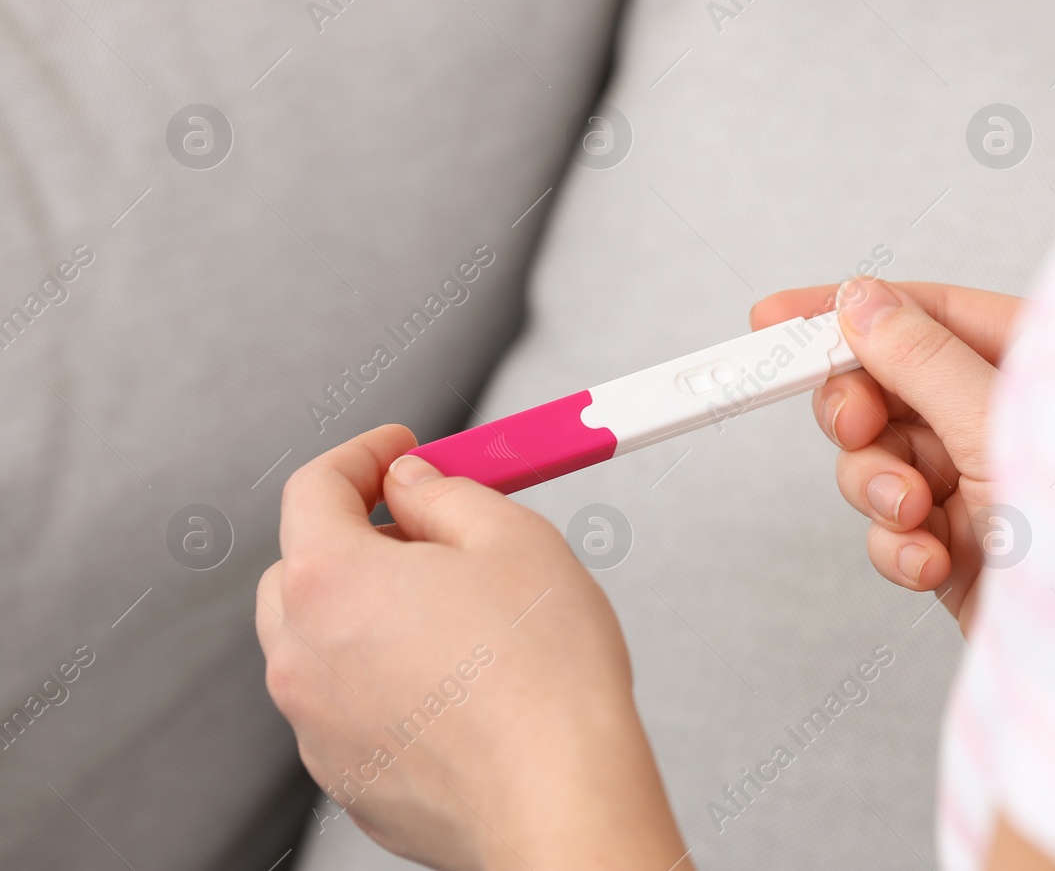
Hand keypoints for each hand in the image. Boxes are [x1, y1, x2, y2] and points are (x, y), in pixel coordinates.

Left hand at [255, 425, 687, 870]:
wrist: (561, 798)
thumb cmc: (546, 675)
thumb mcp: (513, 538)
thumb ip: (447, 493)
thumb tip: (415, 485)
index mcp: (331, 581)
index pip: (313, 488)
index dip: (361, 456)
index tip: (400, 448)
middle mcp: (302, 656)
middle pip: (301, 567)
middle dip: (358, 537)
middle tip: (431, 529)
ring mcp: (317, 727)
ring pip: (321, 642)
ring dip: (368, 612)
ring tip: (456, 613)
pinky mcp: (349, 778)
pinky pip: (348, 705)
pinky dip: (383, 678)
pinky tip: (457, 681)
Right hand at [751, 279, 1022, 632]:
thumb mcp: (996, 426)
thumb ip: (921, 360)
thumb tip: (860, 303)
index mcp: (1031, 362)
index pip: (923, 311)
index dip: (845, 312)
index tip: (774, 319)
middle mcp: (1000, 416)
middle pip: (885, 386)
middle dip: (861, 416)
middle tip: (857, 429)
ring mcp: (977, 482)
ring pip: (877, 460)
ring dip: (880, 489)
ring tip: (916, 514)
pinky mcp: (958, 545)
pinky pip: (891, 528)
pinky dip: (898, 546)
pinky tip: (933, 562)